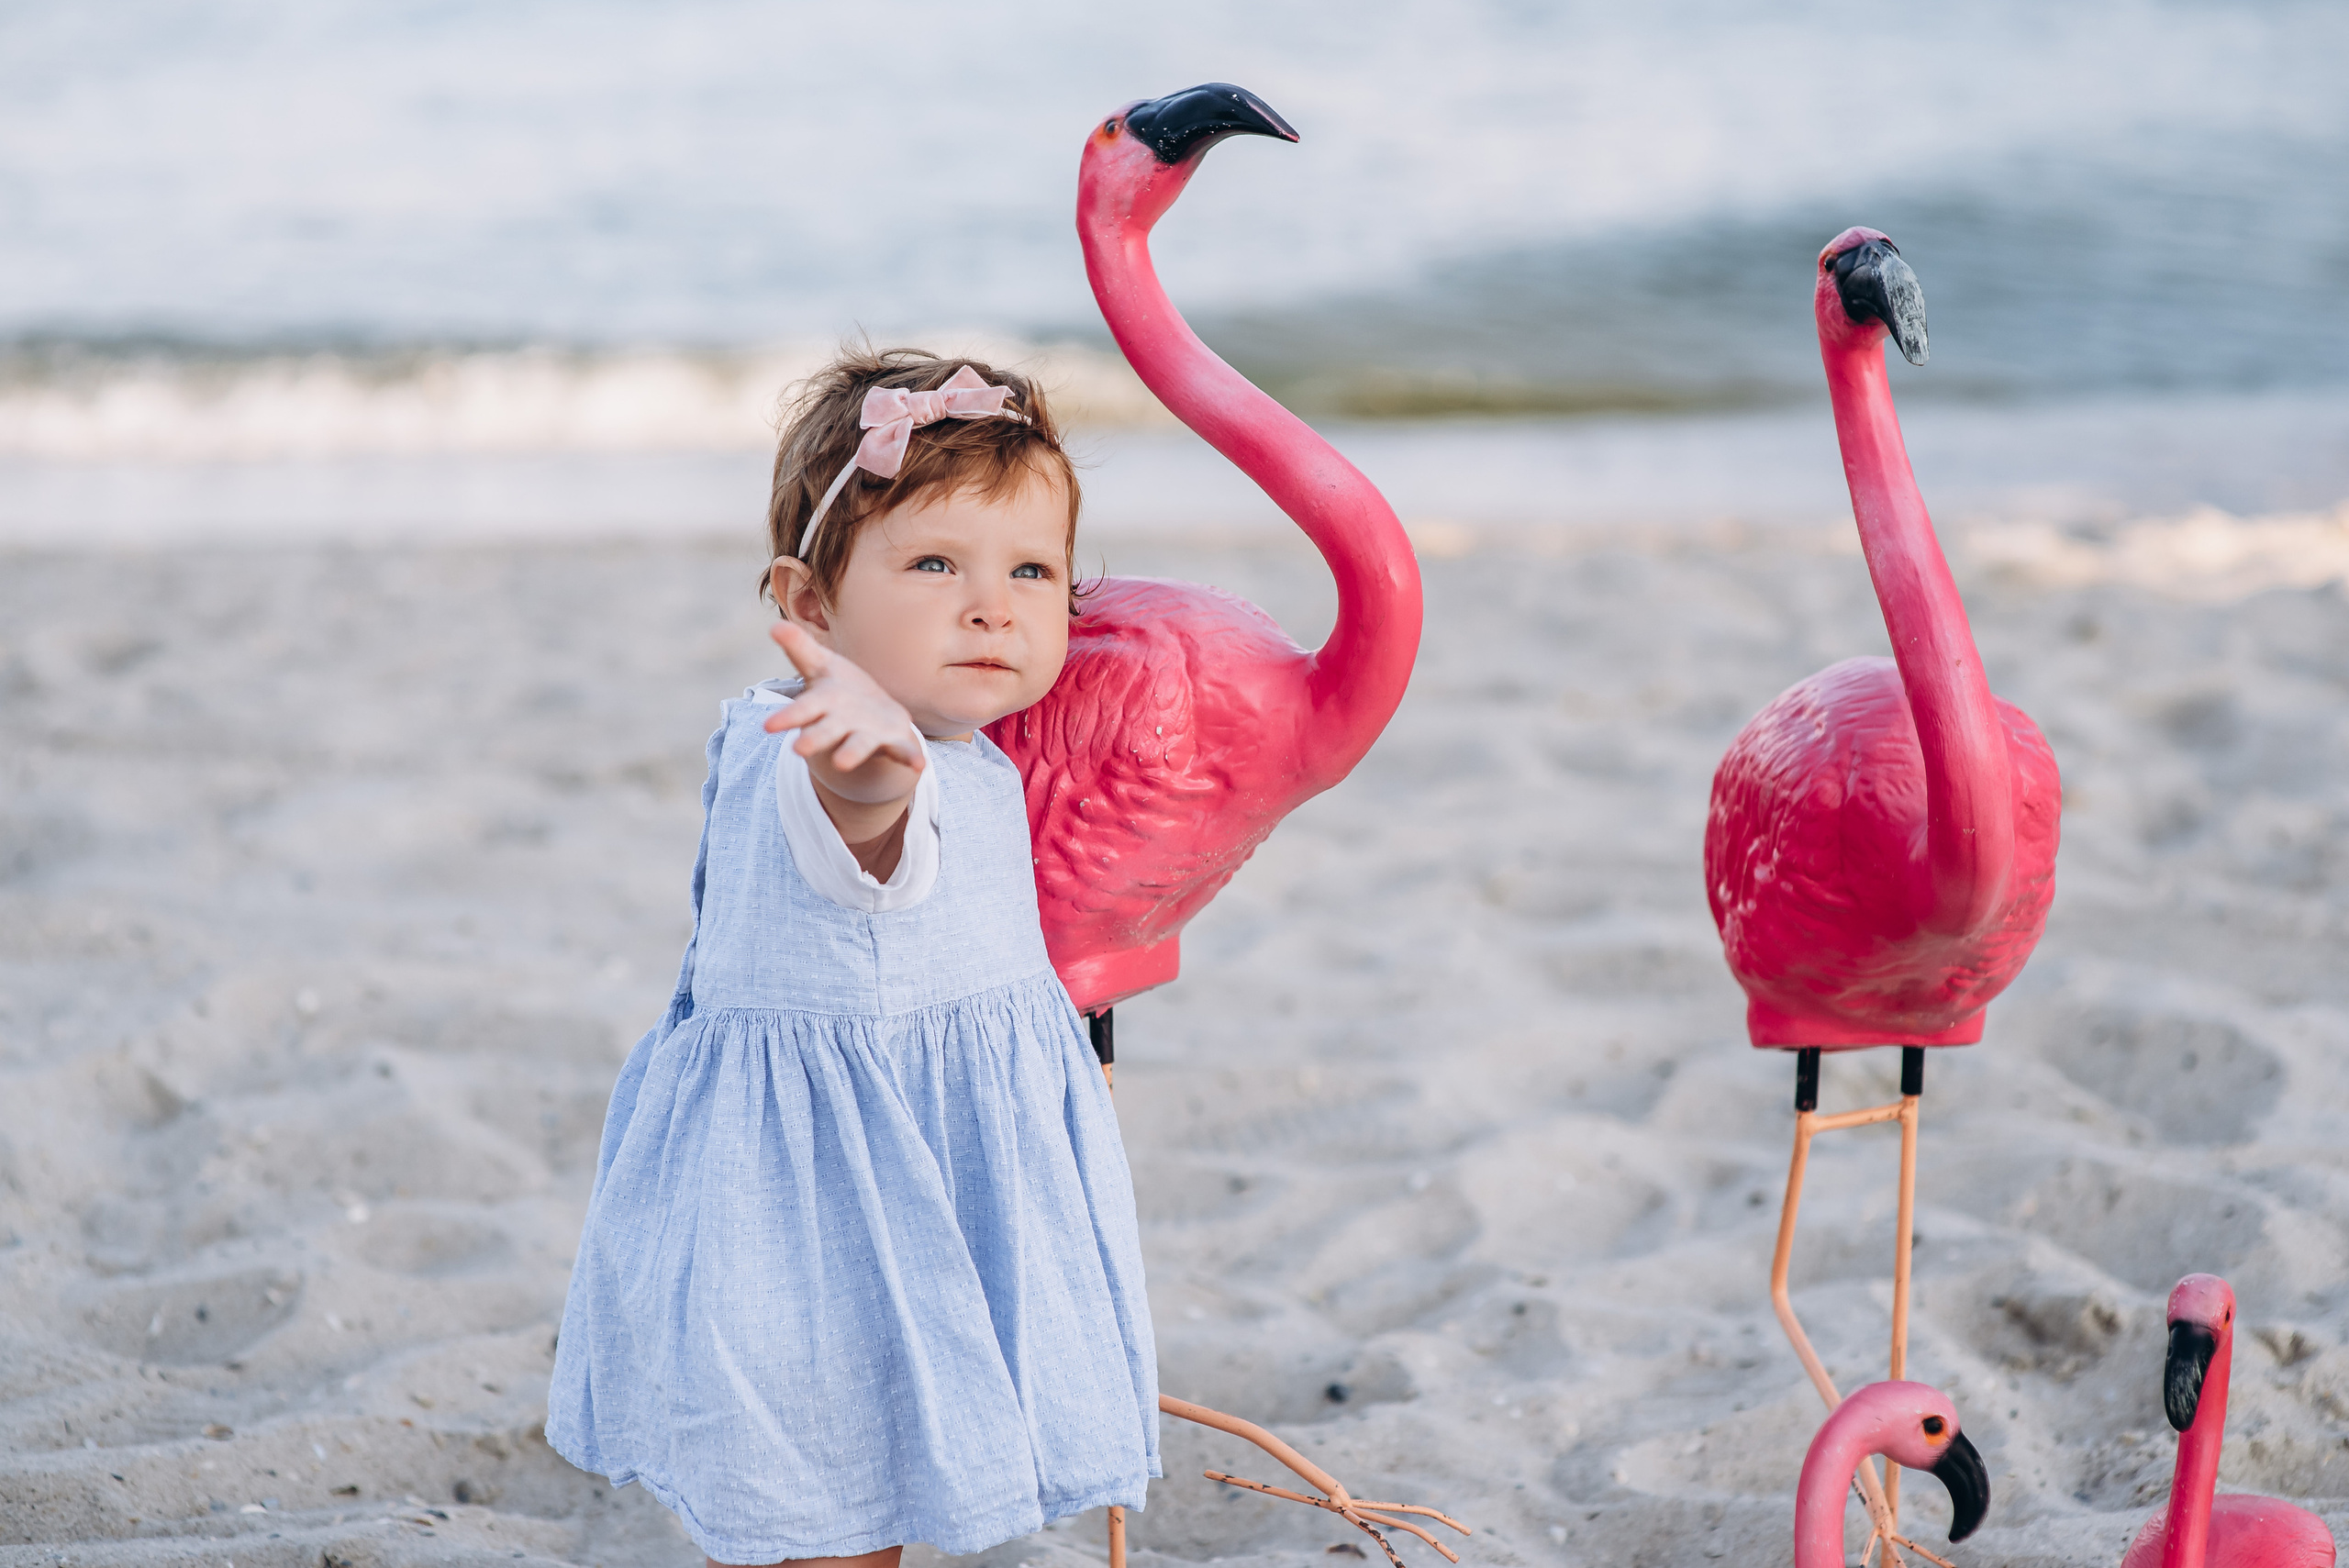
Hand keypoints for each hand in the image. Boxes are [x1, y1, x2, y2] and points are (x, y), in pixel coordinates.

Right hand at [764, 622, 924, 822]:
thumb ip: (800, 648)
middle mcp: (841, 726)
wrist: (872, 720)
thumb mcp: (821, 666)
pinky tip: (918, 764)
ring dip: (851, 754)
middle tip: (799, 749)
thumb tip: (775, 625)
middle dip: (814, 739)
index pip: (802, 710)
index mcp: (823, 706)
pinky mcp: (892, 742)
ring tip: (842, 764)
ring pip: (858, 746)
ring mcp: (866, 737)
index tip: (768, 726)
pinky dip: (909, 757)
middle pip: (826, 732)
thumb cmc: (839, 692)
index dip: (788, 717)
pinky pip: (901, 751)